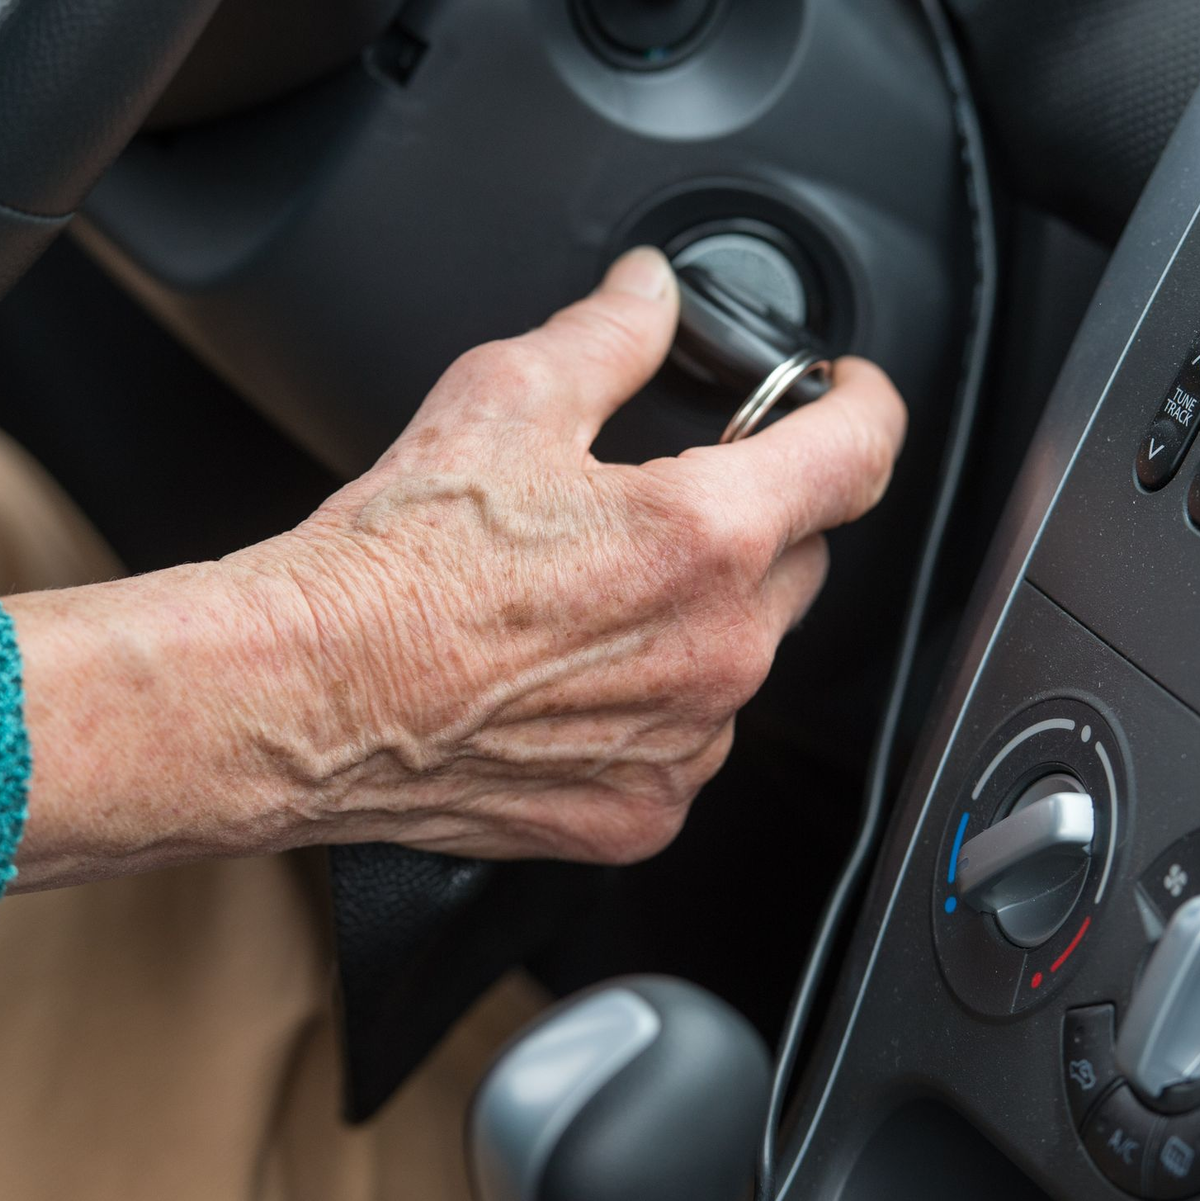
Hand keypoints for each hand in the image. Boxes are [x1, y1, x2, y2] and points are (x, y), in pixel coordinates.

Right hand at [245, 247, 906, 863]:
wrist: (304, 696)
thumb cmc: (391, 567)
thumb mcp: (503, 401)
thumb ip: (608, 335)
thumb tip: (648, 292)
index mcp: (703, 535)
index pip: (855, 456)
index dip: (863, 408)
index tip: (848, 399)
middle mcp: (717, 650)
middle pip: (800, 560)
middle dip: (756, 521)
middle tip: (659, 508)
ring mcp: (686, 744)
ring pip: (746, 656)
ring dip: (704, 619)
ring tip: (592, 603)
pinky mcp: (644, 809)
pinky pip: (692, 741)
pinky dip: (660, 706)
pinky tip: (576, 682)